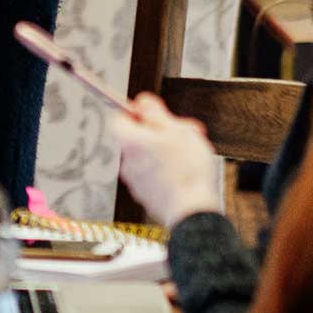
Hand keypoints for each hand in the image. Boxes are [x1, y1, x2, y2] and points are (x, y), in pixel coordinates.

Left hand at [114, 94, 224, 229]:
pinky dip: (168, 170)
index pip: (118, 118)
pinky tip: (188, 172)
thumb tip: (141, 100)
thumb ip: (154, 112)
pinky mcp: (148, 197)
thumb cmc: (186, 168)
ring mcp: (136, 182)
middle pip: (138, 137)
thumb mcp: (175, 129)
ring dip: (168, 151)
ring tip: (192, 153)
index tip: (156, 114)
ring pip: (149, 156)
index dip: (137, 112)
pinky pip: (154, 175)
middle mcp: (126, 162)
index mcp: (129, 142)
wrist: (193, 212)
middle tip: (186, 132)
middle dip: (161, 132)